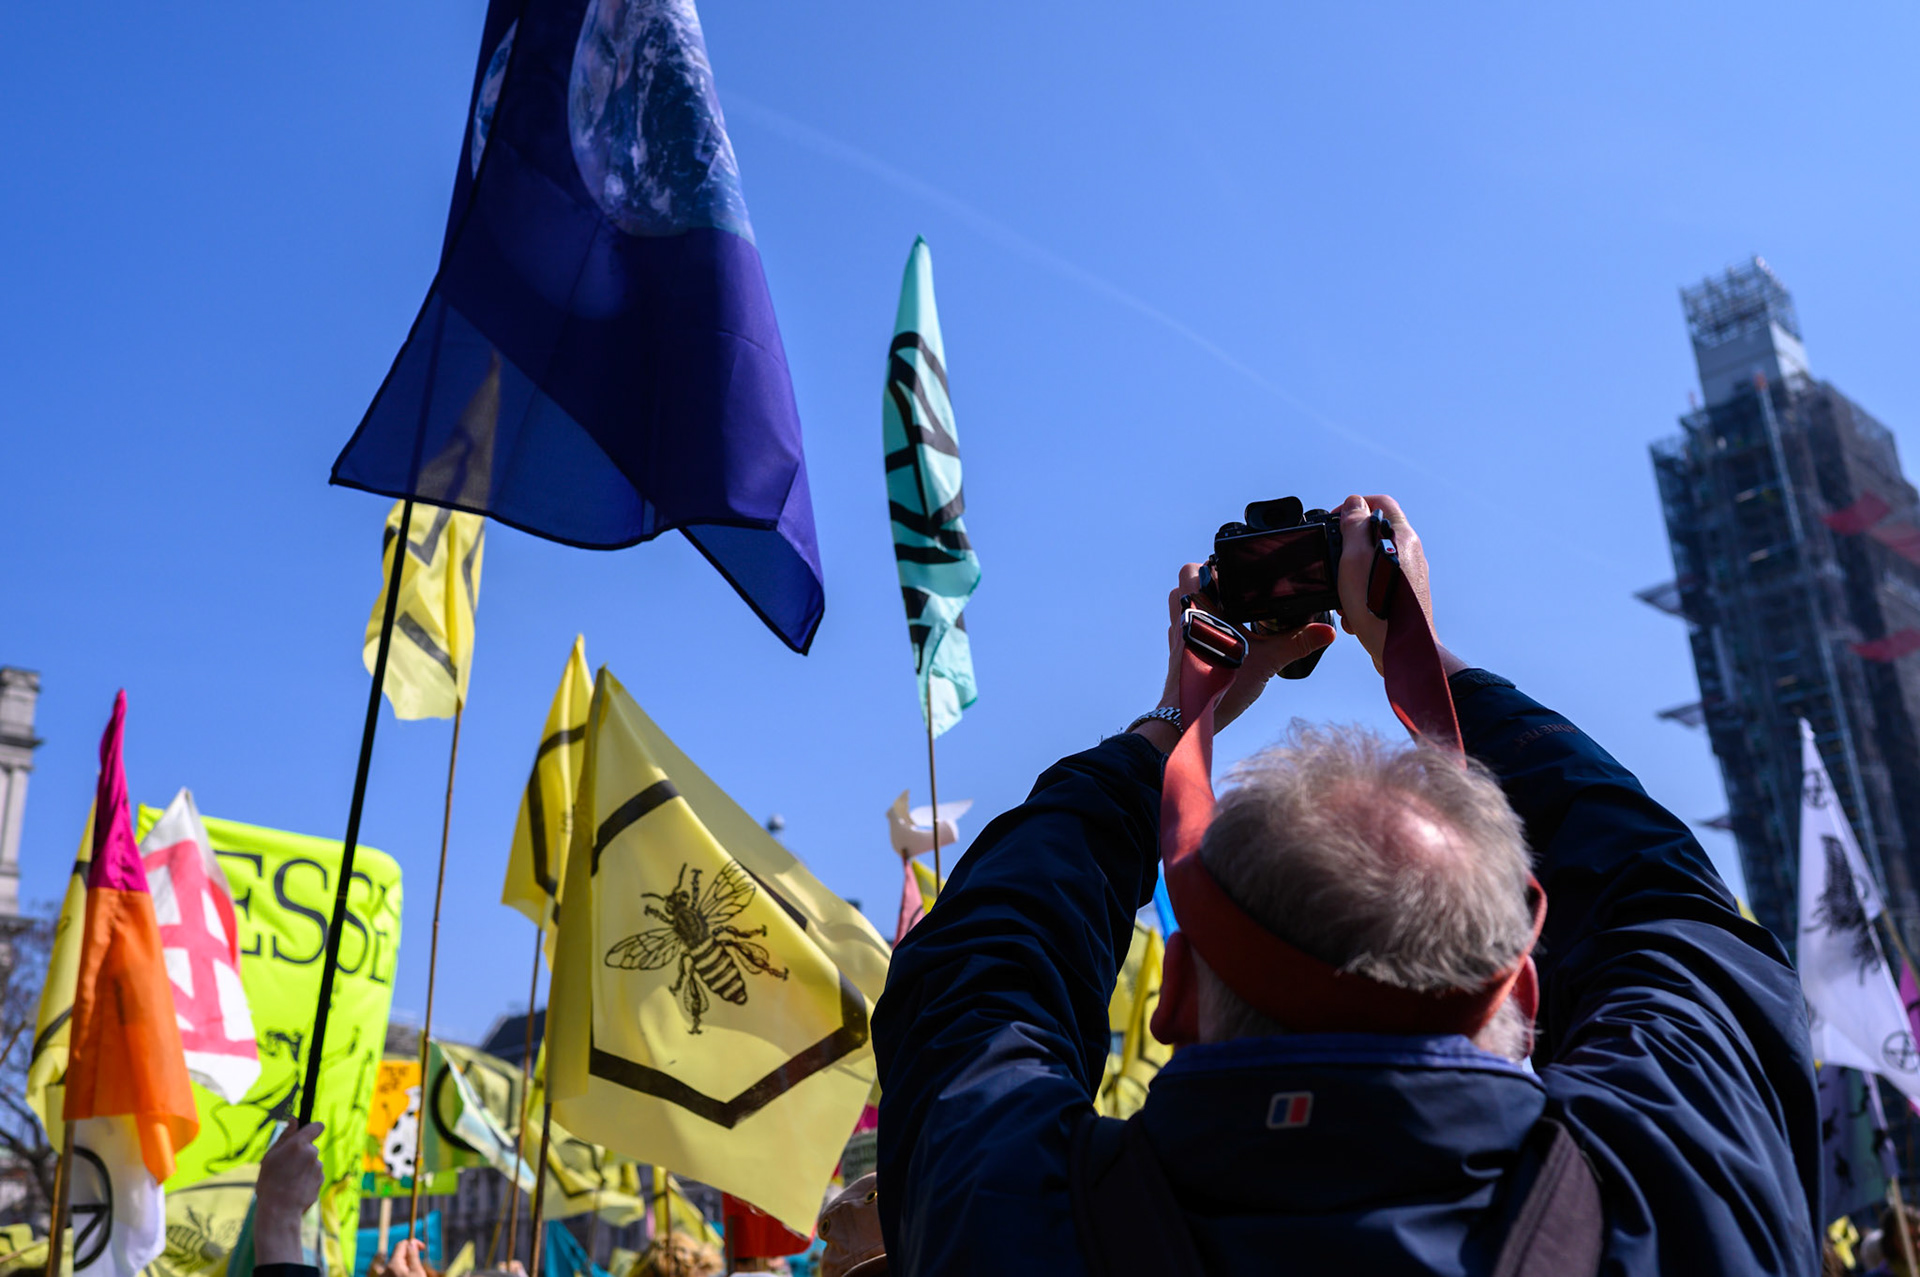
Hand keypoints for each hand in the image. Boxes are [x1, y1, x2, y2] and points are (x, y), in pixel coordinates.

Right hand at [253, 1122, 323, 1266]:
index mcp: (300, 1144)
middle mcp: (313, 1153)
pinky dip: (306, 1180)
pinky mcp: (321, 1181)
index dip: (313, 1128)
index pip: (317, 1126)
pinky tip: (294, 1190)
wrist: (279, 1210)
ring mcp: (319, 1168)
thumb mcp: (271, 1156)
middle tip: (285, 1168)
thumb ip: (285, 1136)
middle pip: (310, 1148)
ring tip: (288, 1182)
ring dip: (303, 1169)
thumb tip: (295, 1119)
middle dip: (301, 1155)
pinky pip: (314, 1176)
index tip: (307, 1133)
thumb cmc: (270, 1182)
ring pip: (311, 1163)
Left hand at [370, 1239, 432, 1276]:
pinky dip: (401, 1272)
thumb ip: (413, 1256)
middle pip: (398, 1255)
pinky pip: (393, 1272)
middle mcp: (385, 1270)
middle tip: (419, 1265)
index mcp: (393, 1264)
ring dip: (406, 1265)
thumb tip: (411, 1243)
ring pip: (396, 1264)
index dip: (412, 1243)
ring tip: (414, 1274)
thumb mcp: (417, 1272)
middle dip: (409, 1256)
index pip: (401, 1245)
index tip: (422, 1248)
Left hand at [1138, 563, 1336, 749]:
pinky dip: (1202, 624)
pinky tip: (1224, 637)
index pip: (1192, 569)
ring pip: (1184, 605)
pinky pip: (1185, 626)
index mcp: (1199, 608)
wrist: (1190, 717)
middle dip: (1211, 584)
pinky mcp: (1177, 651)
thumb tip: (1328, 631)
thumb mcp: (1266, 662)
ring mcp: (1176, 634)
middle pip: (1187, 583)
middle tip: (1239, 593)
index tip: (1236, 573)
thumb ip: (1297, 643)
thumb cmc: (1220, 686)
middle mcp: (1182, 617)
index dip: (1212, 565)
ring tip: (1233, 612)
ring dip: (1204, 603)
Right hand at [1334, 494, 1442, 674]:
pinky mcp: (1403, 596)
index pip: (1380, 503)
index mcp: (1401, 537)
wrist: (1400, 649)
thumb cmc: (1378, 606)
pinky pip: (1375, 586)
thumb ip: (1354, 526)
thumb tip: (1354, 503)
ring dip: (1350, 577)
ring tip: (1343, 596)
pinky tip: (1352, 613)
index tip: (1335, 523)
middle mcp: (1409, 552)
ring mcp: (1409, 575)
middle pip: (1372, 535)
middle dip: (1347, 549)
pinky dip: (1360, 595)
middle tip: (1335, 565)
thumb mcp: (1355, 557)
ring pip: (1371, 563)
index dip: (1353, 507)